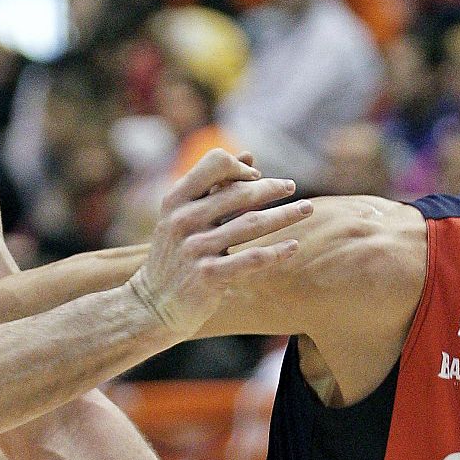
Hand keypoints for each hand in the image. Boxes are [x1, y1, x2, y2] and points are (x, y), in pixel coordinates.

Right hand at [128, 149, 310, 335]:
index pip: (215, 164)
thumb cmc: (176, 253)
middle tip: (292, 187)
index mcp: (176, 200)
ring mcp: (196, 248)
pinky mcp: (209, 275)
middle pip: (240, 193)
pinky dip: (276, 251)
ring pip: (252, 224)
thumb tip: (249, 156)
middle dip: (271, 188)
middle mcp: (184, 220)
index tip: (256, 177)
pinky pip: (252, 259)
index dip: (240, 167)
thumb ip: (214, 186)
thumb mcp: (184, 215)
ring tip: (307, 209)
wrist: (153, 304)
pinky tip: (294, 245)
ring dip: (284, 215)